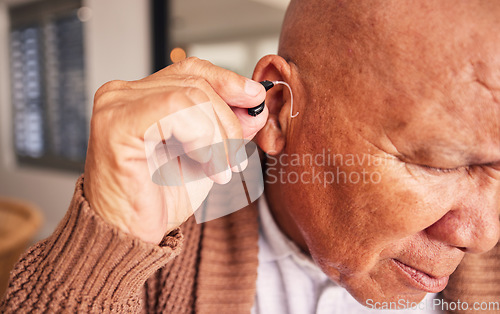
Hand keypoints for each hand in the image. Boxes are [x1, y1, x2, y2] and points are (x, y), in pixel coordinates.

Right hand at [83, 57, 267, 242]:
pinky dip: (201, 136)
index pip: (191, 71)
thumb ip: (228, 127)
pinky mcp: (116, 124)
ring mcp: (116, 106)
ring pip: (190, 95)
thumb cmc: (161, 199)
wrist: (131, 238)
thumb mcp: (208, 156)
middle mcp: (123, 94)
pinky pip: (173, 108)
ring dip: (218, 136)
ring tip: (220, 170)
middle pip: (196, 83)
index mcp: (142, 97)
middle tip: (236, 160)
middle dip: (229, 122)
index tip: (256, 100)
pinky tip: (204, 165)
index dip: (228, 81)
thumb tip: (256, 102)